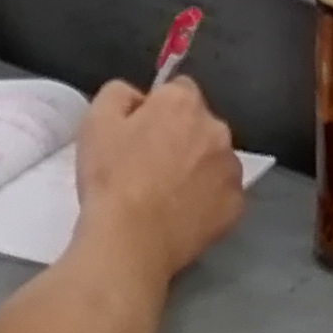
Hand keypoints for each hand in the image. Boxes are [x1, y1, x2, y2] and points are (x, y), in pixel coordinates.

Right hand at [73, 76, 242, 278]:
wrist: (129, 242)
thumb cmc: (111, 179)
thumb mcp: (96, 121)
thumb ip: (120, 94)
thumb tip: (140, 99)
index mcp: (183, 103)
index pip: (178, 90)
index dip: (157, 109)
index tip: (140, 134)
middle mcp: (217, 129)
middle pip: (200, 124)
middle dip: (181, 136)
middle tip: (150, 166)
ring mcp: (231, 169)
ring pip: (214, 158)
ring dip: (198, 167)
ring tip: (166, 195)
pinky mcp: (236, 205)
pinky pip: (221, 193)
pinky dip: (207, 199)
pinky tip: (182, 215)